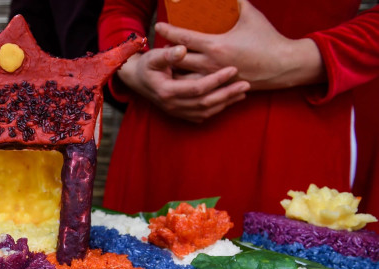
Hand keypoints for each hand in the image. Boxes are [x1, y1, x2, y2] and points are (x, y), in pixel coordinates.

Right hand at [117, 45, 249, 122]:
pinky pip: (201, 116)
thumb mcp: (154, 57)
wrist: (137, 80)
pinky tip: (229, 102)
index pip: (197, 88)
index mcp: (167, 91)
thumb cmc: (148, 65)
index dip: (216, 80)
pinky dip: (216, 110)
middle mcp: (172, 105)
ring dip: (225, 104)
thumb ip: (168, 55)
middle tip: (246, 84)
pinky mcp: (180, 115)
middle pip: (205, 103)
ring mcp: (176, 112)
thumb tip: (182, 50)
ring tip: (242, 93)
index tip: (233, 69)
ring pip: (205, 112)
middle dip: (227, 94)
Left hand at [155, 0, 324, 90]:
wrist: (282, 66)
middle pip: (178, 59)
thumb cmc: (267, 39)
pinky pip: (195, 86)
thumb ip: (237, 1)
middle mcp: (210, 64)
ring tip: (169, 61)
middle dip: (167, 51)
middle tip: (162, 44)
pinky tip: (182, 75)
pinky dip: (186, 80)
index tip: (159, 26)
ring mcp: (213, 78)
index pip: (183, 38)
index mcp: (215, 46)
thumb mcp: (251, 15)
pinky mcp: (219, 86)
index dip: (169, 31)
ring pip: (184, 76)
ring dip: (174, 68)